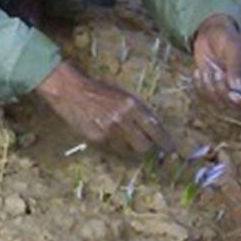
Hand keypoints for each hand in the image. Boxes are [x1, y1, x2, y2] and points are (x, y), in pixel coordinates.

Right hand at [35, 61, 175, 155]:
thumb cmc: (98, 89)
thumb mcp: (122, 94)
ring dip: (131, 148)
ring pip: (130, 151)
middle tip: (147, 144)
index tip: (171, 149)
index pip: (156, 130)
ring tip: (126, 139)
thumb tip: (155, 127)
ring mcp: (109, 131)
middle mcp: (123, 120)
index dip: (166, 142)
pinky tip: (110, 136)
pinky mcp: (97, 139)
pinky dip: (115, 146)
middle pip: (145, 146)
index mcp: (132, 105)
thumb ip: (138, 110)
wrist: (70, 90)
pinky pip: (113, 149)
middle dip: (148, 147)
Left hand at [192, 15, 240, 109]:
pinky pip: (204, 98)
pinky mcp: (212, 89)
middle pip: (236, 107)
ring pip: (218, 104)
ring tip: (206, 69)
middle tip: (216, 71)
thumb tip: (237, 87)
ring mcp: (228, 90)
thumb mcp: (234, 48)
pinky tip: (198, 70)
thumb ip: (236, 67)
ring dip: (208, 87)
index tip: (231, 93)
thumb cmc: (227, 38)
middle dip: (222, 91)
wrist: (210, 34)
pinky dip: (198, 85)